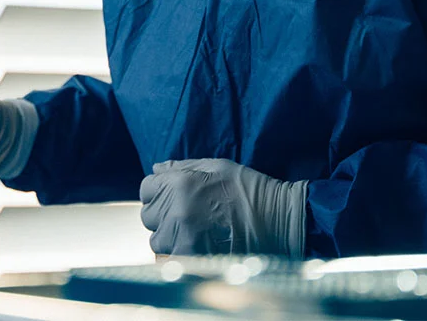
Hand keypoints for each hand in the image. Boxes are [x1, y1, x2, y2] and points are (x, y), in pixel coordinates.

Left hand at [139, 158, 306, 257]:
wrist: (280, 220)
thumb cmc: (249, 190)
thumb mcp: (216, 166)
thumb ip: (181, 167)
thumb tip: (156, 170)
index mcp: (180, 183)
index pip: (146, 188)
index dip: (157, 192)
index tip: (169, 197)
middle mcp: (177, 208)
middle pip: (149, 215)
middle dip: (162, 214)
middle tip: (184, 215)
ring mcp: (183, 235)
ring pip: (157, 240)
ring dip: (169, 237)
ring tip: (192, 232)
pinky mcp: (193, 258)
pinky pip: (170, 260)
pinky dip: (178, 256)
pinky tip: (196, 247)